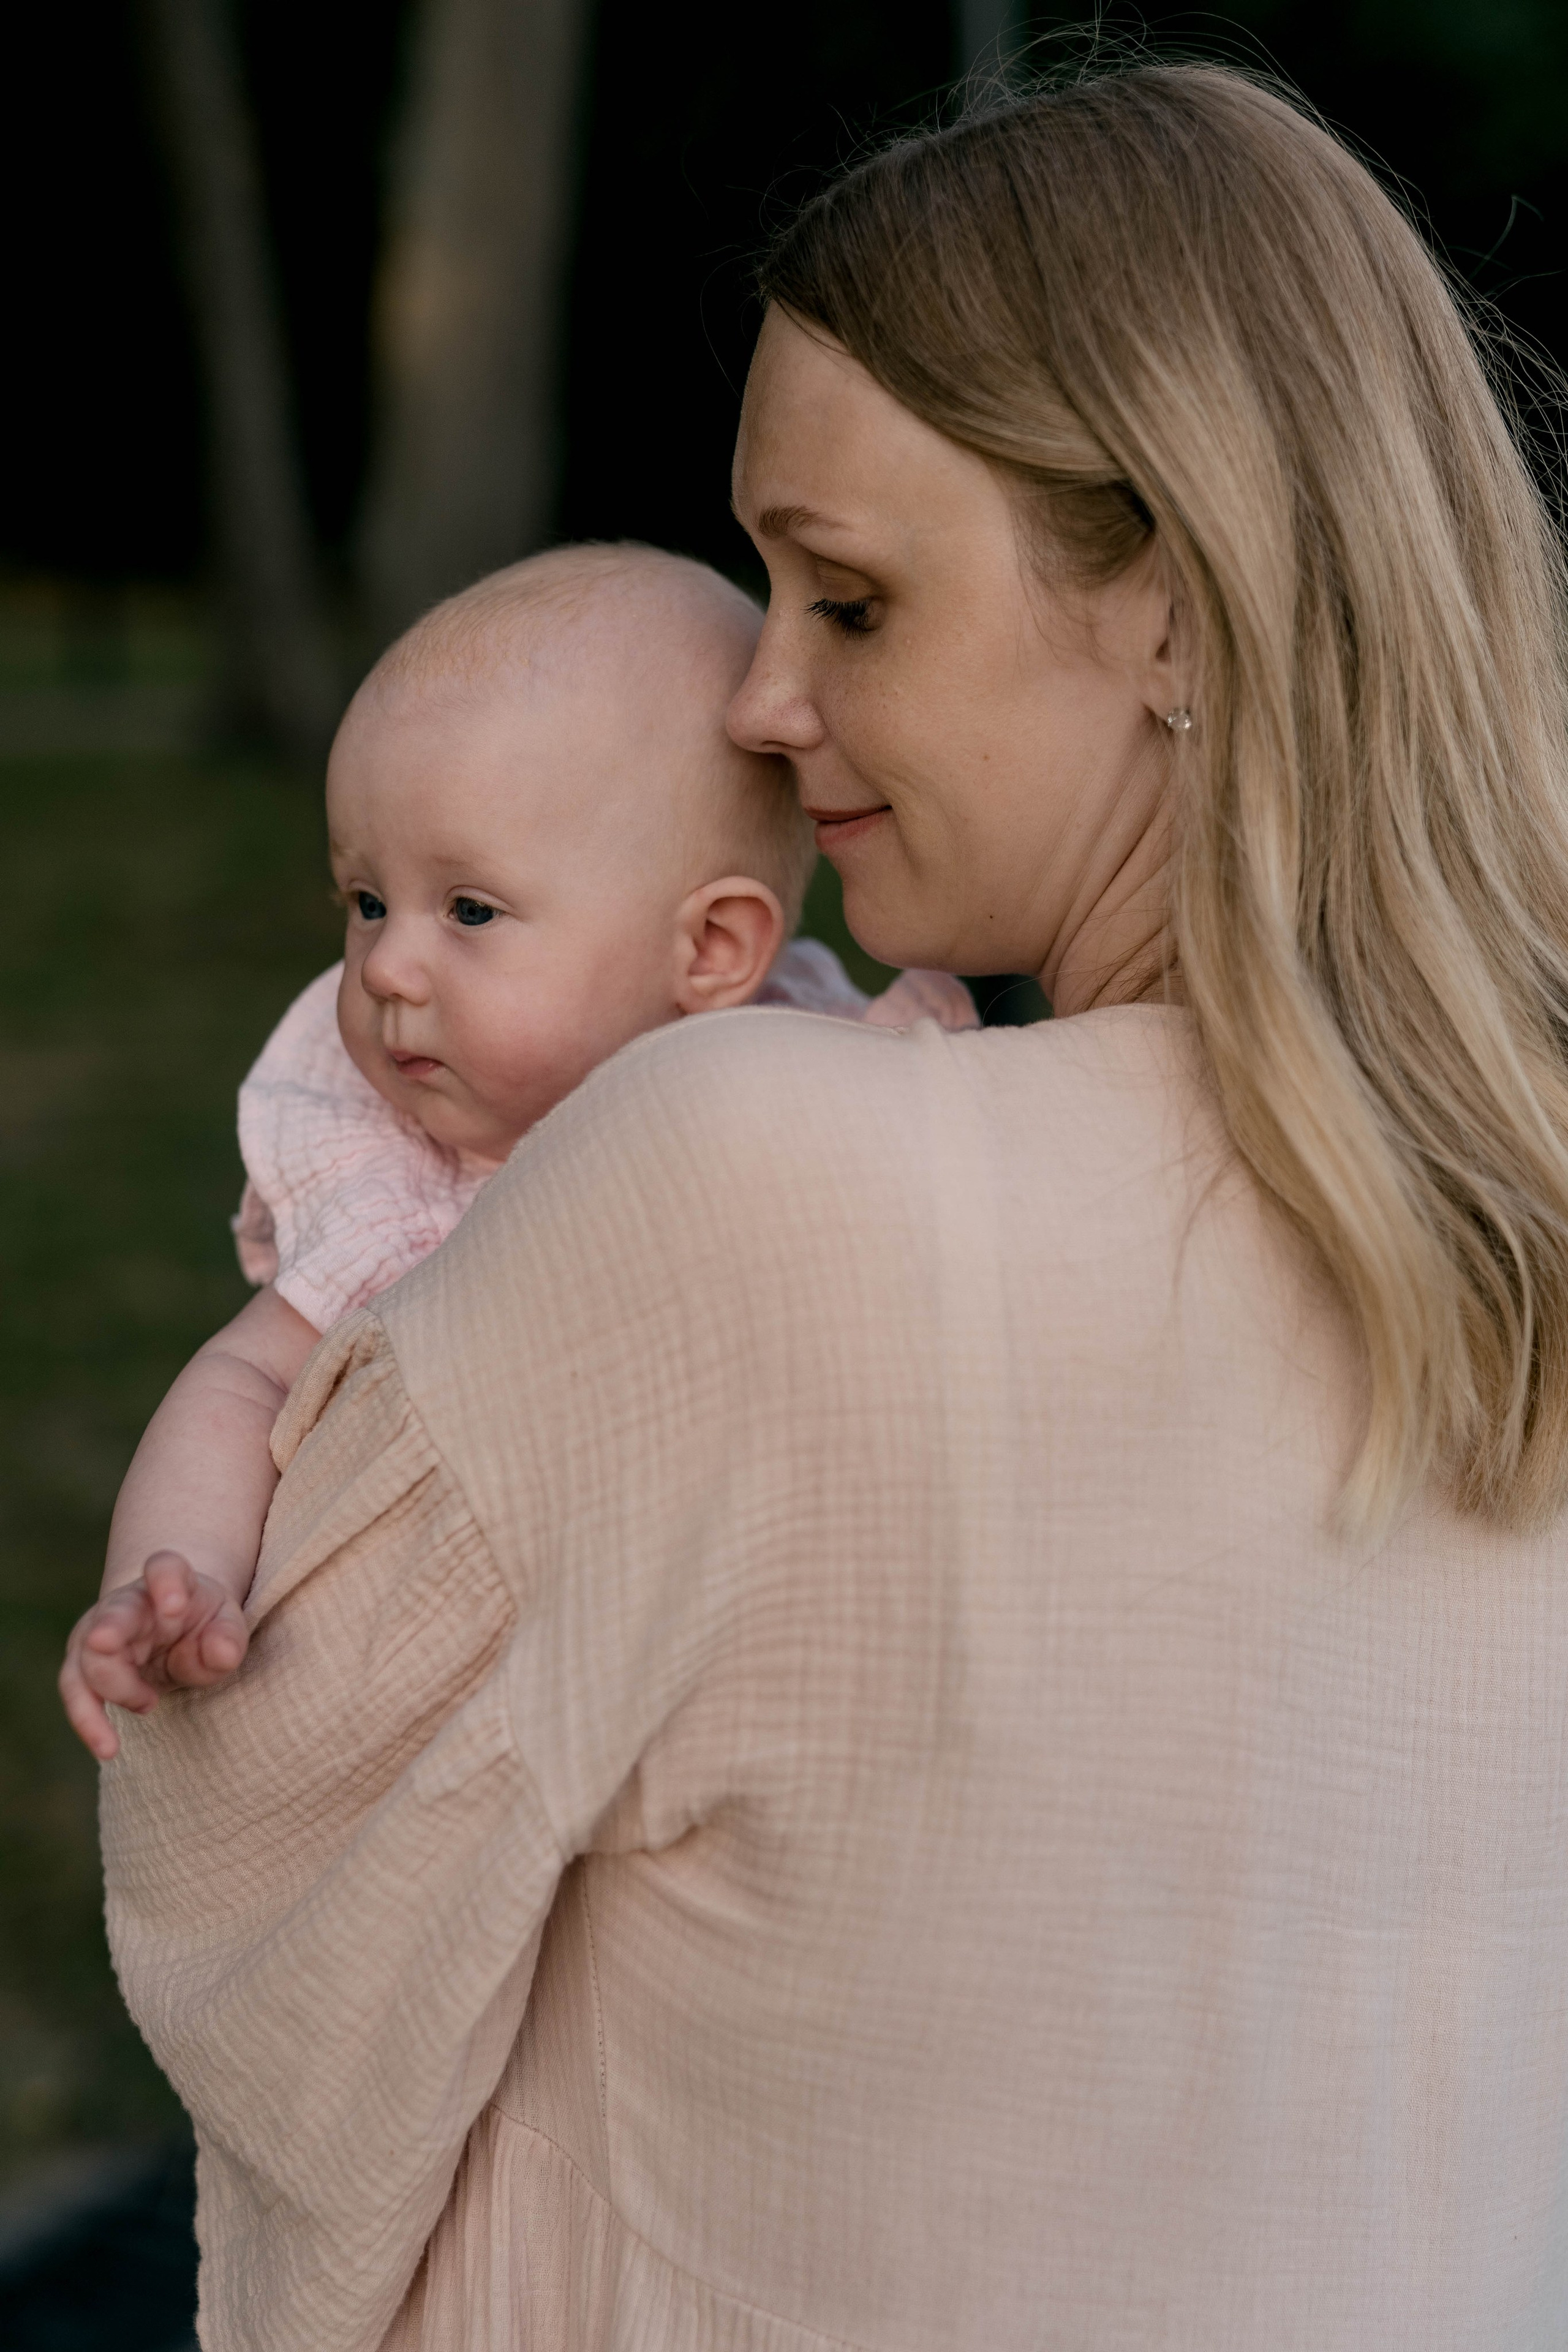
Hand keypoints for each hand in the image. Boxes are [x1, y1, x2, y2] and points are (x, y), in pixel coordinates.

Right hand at [59, 1551, 249, 1760]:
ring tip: (148, 1707)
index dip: (165, 1581)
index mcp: (170, 1582)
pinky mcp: (84, 1663)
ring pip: (88, 1656)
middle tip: (106, 1643)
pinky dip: (89, 1720)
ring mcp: (99, 1631)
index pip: (164, 1567)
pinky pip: (77, 1691)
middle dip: (108, 1628)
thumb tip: (222, 1653)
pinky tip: (108, 1748)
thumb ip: (227, 1639)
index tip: (175, 1605)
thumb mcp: (227, 1627)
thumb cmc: (204, 1625)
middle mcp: (128, 1603)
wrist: (172, 1628)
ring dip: (112, 1687)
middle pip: (114, 1613)